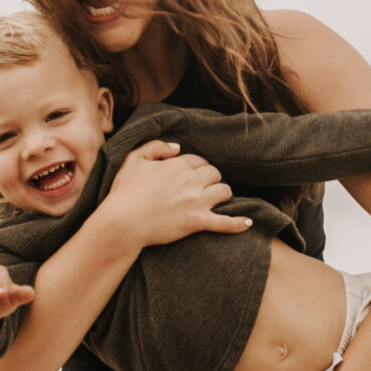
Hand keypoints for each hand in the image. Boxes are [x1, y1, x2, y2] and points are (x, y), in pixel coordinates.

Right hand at [98, 140, 250, 245]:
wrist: (122, 223)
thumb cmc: (124, 192)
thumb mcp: (134, 159)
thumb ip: (156, 147)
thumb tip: (177, 147)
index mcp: (177, 164)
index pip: (197, 160)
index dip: (195, 167)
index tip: (189, 174)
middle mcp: (191, 180)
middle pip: (214, 173)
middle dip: (210, 178)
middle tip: (202, 187)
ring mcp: (197, 202)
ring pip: (224, 191)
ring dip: (222, 193)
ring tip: (217, 197)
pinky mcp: (198, 222)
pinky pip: (225, 223)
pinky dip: (238, 223)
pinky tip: (248, 223)